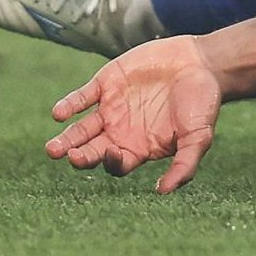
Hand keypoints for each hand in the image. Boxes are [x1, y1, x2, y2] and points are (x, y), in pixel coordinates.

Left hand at [47, 38, 225, 190]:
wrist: (201, 63)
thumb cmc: (203, 104)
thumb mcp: (199, 138)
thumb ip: (184, 165)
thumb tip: (163, 192)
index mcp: (138, 148)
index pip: (115, 164)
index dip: (109, 162)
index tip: (111, 154)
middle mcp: (120, 131)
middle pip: (91, 150)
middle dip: (78, 157)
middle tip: (68, 157)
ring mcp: (111, 108)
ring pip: (81, 128)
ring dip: (66, 138)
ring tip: (52, 148)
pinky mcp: (106, 82)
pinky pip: (82, 97)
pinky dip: (70, 105)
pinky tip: (59, 114)